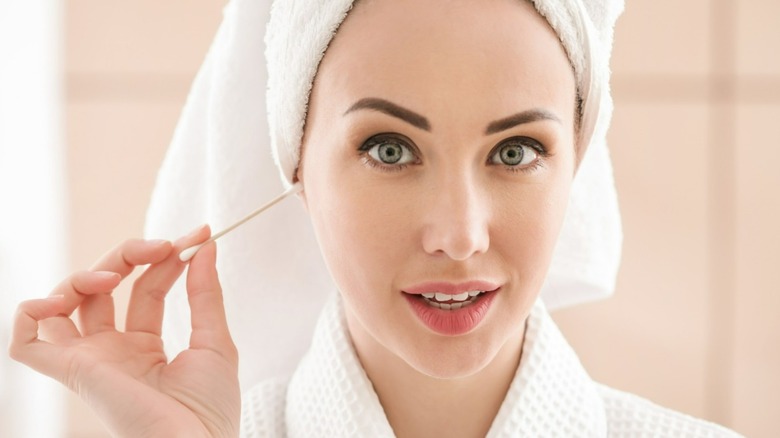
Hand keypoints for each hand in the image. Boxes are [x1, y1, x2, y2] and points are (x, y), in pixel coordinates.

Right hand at [8, 225, 239, 437]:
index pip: (147, 288)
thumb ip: (205, 294)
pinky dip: (30, 313)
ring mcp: (91, 359)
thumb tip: (205, 247)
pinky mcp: (72, 371)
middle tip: (164, 245)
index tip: (198, 236)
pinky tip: (59, 298)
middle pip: (104, 286)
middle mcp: (112, 351)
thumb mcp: (215, 342)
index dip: (168, 259)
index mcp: (145, 347)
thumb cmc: (209, 410)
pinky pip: (26, 343)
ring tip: (118, 271)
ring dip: (87, 273)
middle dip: (131, 255)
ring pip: (66, 302)